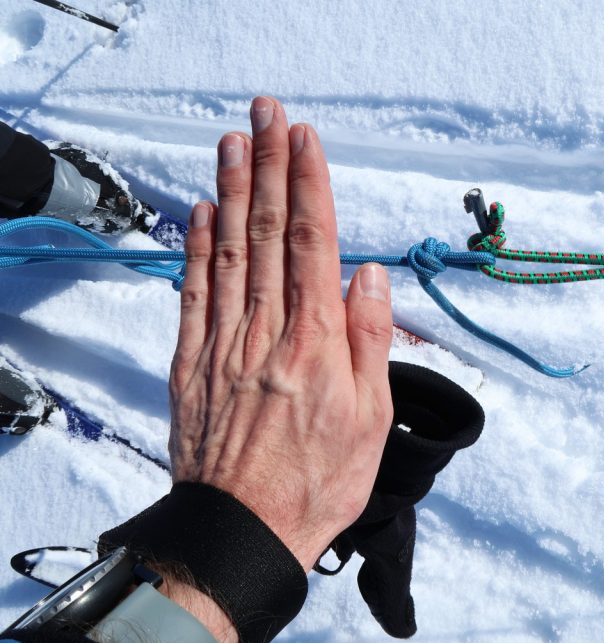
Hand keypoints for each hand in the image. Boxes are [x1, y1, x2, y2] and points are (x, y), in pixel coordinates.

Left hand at [169, 96, 394, 571]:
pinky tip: (200, 211)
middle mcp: (266, 330)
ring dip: (232, 190)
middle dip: (269, 165)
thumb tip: (370, 276)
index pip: (313, 243)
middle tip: (268, 111)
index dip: (309, 184)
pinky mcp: (194, 362)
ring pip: (228, 250)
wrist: (240, 530)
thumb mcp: (370, 419)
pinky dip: (196, 247)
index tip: (306, 138)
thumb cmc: (316, 481)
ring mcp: (224, 342)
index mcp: (316, 341)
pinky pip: (194, 292)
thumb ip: (370, 341)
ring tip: (233, 140)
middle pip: (268, 232)